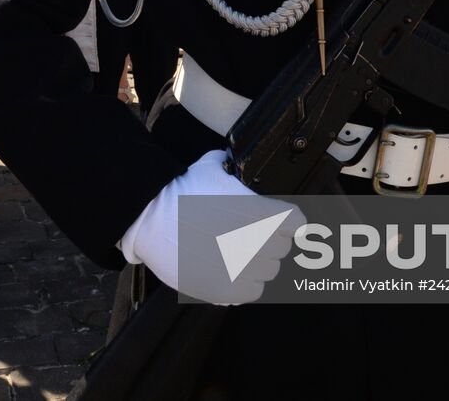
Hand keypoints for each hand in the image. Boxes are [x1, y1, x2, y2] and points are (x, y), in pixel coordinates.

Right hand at [118, 150, 302, 305]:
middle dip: (267, 240)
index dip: (287, 221)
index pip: (297, 222)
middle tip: (243, 236)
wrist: (151, 218)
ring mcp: (246, 268)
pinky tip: (228, 272)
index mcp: (263, 212)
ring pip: (268, 270)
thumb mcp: (209, 167)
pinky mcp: (230, 290)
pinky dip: (244, 283)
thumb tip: (225, 159)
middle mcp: (261, 241)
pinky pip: (253, 291)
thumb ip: (226, 165)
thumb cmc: (180, 192)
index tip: (280, 223)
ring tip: (233, 255)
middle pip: (281, 247)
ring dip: (256, 263)